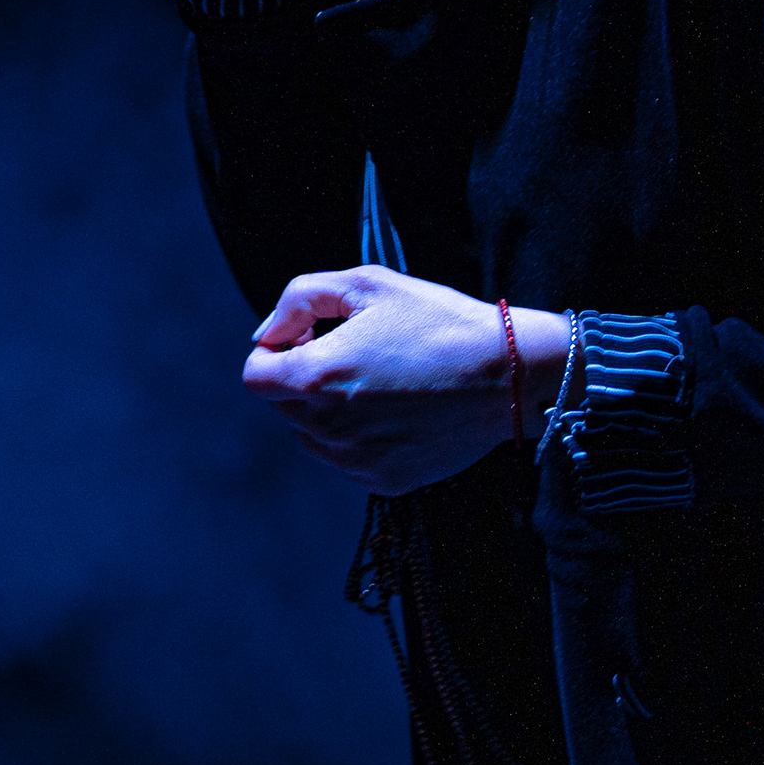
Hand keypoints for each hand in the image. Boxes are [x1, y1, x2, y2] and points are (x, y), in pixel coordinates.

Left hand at [238, 266, 569, 494]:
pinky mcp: (384, 481)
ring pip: (311, 436)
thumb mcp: (365, 284)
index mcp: (316, 377)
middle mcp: (329, 427)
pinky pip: (347, 459)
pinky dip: (357, 438)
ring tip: (376, 383)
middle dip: (302, 377)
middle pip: (283, 405)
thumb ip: (299, 301)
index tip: (310, 338)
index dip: (275, 351)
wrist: (508, 376)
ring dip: (326, 410)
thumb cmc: (437, 322)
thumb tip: (269, 333)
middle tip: (351, 353)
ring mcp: (356, 460)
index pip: (256, 376)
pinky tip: (395, 411)